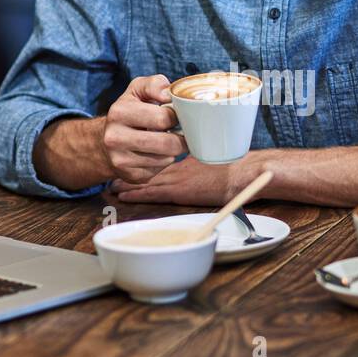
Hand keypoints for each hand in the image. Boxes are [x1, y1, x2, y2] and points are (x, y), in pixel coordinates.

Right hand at [100, 75, 187, 183]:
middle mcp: (115, 138)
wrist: (105, 141)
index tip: (176, 116)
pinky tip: (156, 153)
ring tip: (167, 141)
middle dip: (181, 138)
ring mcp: (121, 160)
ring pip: (166, 159)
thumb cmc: (129, 111)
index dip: (176, 117)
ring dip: (173, 150)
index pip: (162, 118)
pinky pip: (159, 171)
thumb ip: (155, 84)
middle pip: (166, 144)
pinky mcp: (130, 176)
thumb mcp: (137, 90)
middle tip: (182, 133)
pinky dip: (163, 162)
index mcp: (119, 112)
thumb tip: (169, 93)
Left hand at [110, 155, 254, 205]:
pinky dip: (137, 194)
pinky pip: (152, 194)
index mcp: (190, 160)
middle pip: (150, 170)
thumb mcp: (221, 160)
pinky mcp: (179, 192)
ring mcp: (178, 179)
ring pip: (147, 180)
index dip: (148, 162)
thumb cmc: (240, 167)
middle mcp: (180, 168)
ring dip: (129, 183)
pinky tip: (124, 196)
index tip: (136, 162)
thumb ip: (211, 162)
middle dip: (132, 171)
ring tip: (113, 186)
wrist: (244, 172)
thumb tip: (210, 167)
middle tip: (115, 172)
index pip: (164, 162)